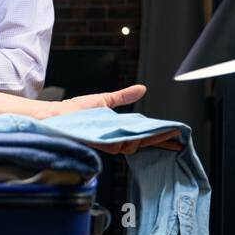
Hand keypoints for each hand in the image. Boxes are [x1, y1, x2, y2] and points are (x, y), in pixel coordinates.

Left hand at [49, 84, 182, 153]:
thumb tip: (142, 89)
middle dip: (162, 141)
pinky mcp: (102, 144)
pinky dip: (136, 140)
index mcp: (115, 132)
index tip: (176, 135)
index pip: (142, 137)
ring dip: (149, 139)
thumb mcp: (104, 100)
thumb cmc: (72, 111)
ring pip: (135, 146)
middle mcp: (113, 141)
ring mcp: (108, 144)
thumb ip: (123, 96)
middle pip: (143, 143)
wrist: (54, 115)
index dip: (159, 137)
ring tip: (166, 134)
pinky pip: (123, 145)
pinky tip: (146, 136)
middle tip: (180, 140)